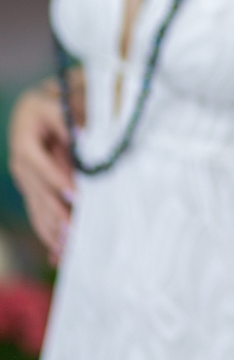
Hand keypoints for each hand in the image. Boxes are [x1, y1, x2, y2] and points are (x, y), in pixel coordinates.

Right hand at [8, 72, 84, 263]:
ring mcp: (25, 181)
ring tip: (70, 250)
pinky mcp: (33, 191)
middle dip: (57, 215)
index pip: (42, 165)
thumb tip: (86, 138)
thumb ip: (71, 121)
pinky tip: (60, 255)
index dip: (58, 180)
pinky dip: (50, 234)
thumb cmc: (57, 104)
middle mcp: (20, 164)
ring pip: (38, 209)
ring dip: (53, 231)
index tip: (75, 195)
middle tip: (75, 233)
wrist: (40, 109)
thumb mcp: (61, 106)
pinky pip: (40, 215)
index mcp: (25, 142)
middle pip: (39, 194)